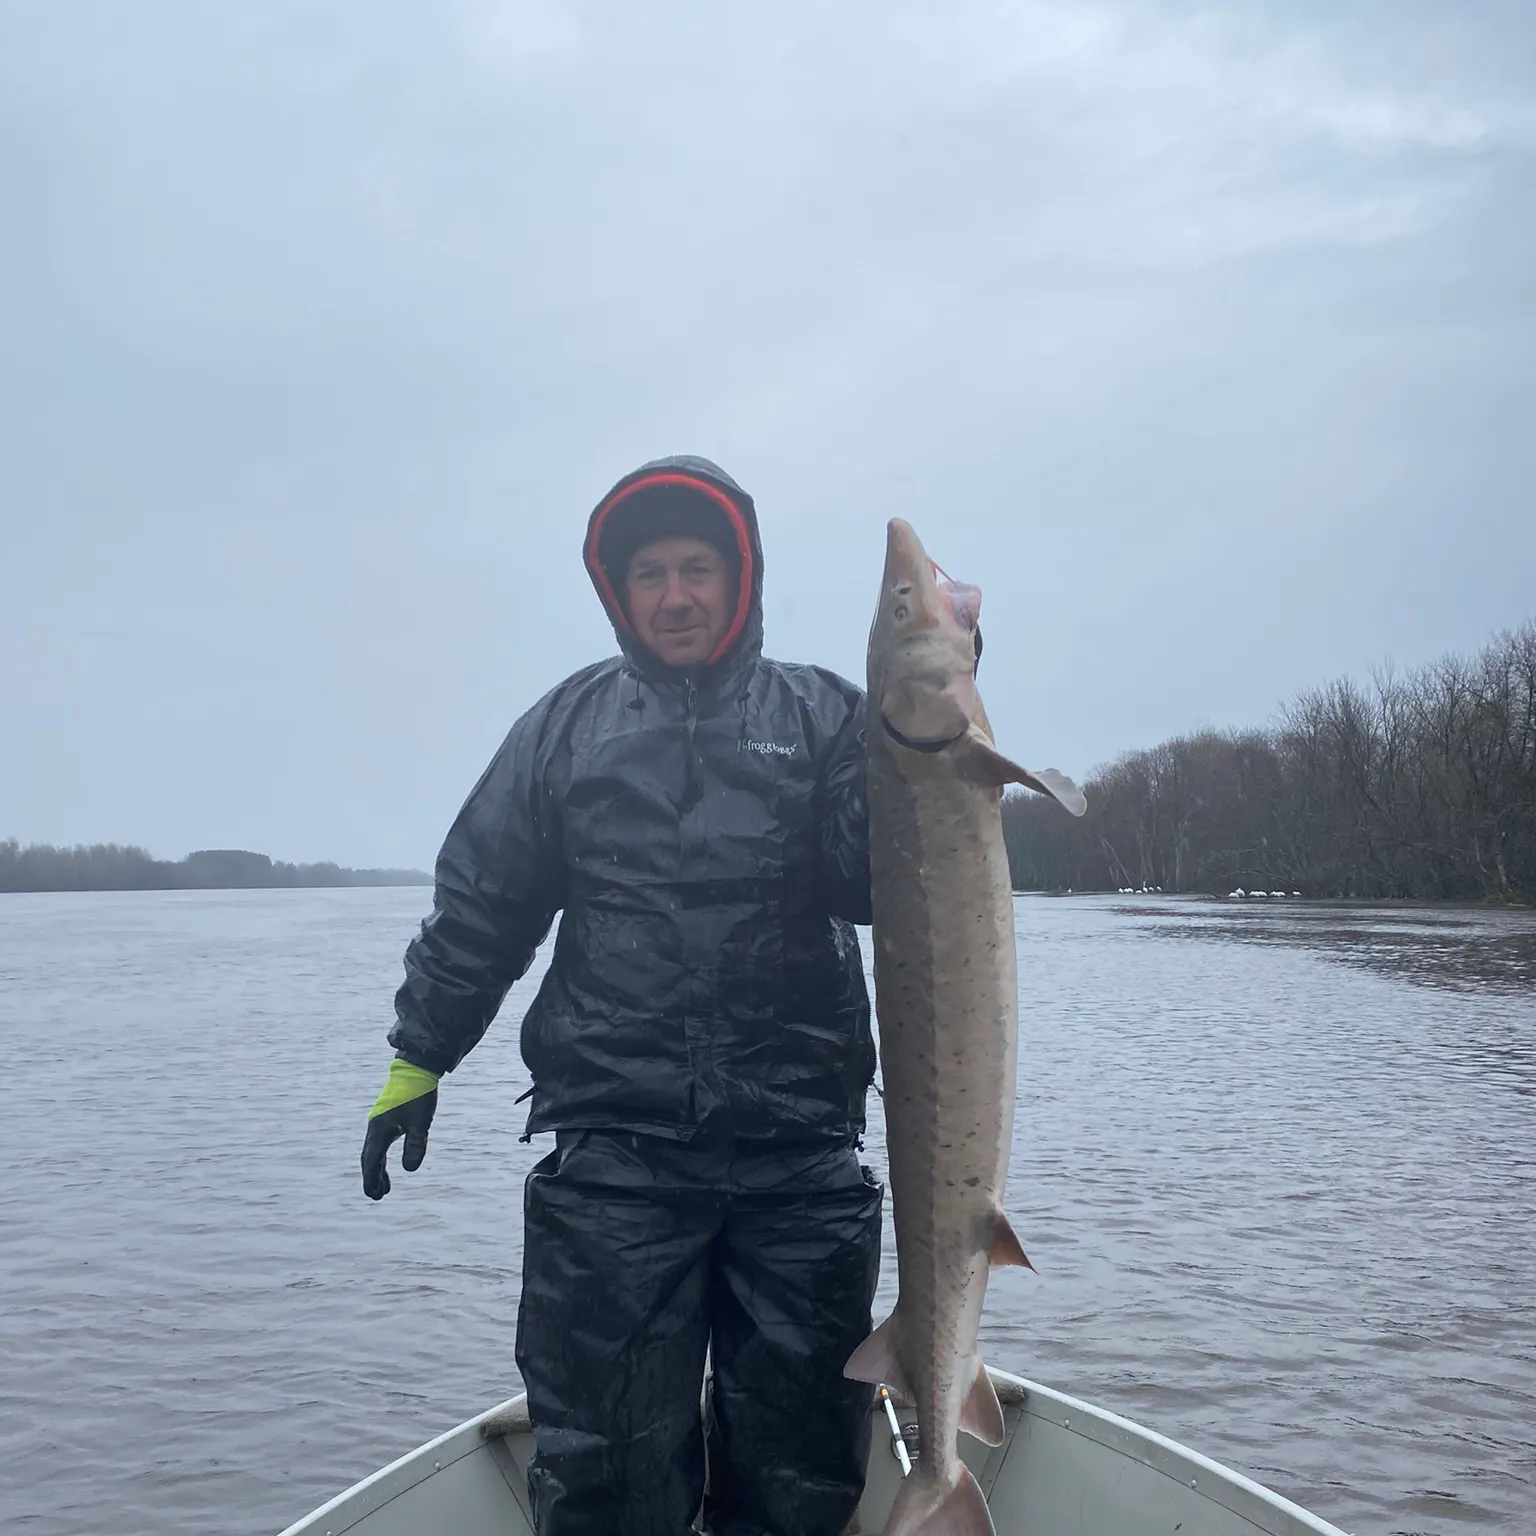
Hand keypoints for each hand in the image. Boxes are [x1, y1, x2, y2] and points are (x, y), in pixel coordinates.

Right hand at [361, 1060, 439, 1199]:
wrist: (416, 1069)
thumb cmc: (419, 1095)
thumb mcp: (420, 1122)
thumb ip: (415, 1144)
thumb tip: (410, 1170)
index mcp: (379, 1130)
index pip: (371, 1160)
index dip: (370, 1179)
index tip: (372, 1195)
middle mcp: (375, 1128)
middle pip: (370, 1158)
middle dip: (372, 1177)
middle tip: (377, 1196)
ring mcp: (380, 1123)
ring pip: (375, 1152)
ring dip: (378, 1169)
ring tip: (384, 1188)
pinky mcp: (387, 1119)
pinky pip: (381, 1144)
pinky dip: (383, 1158)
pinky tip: (389, 1165)